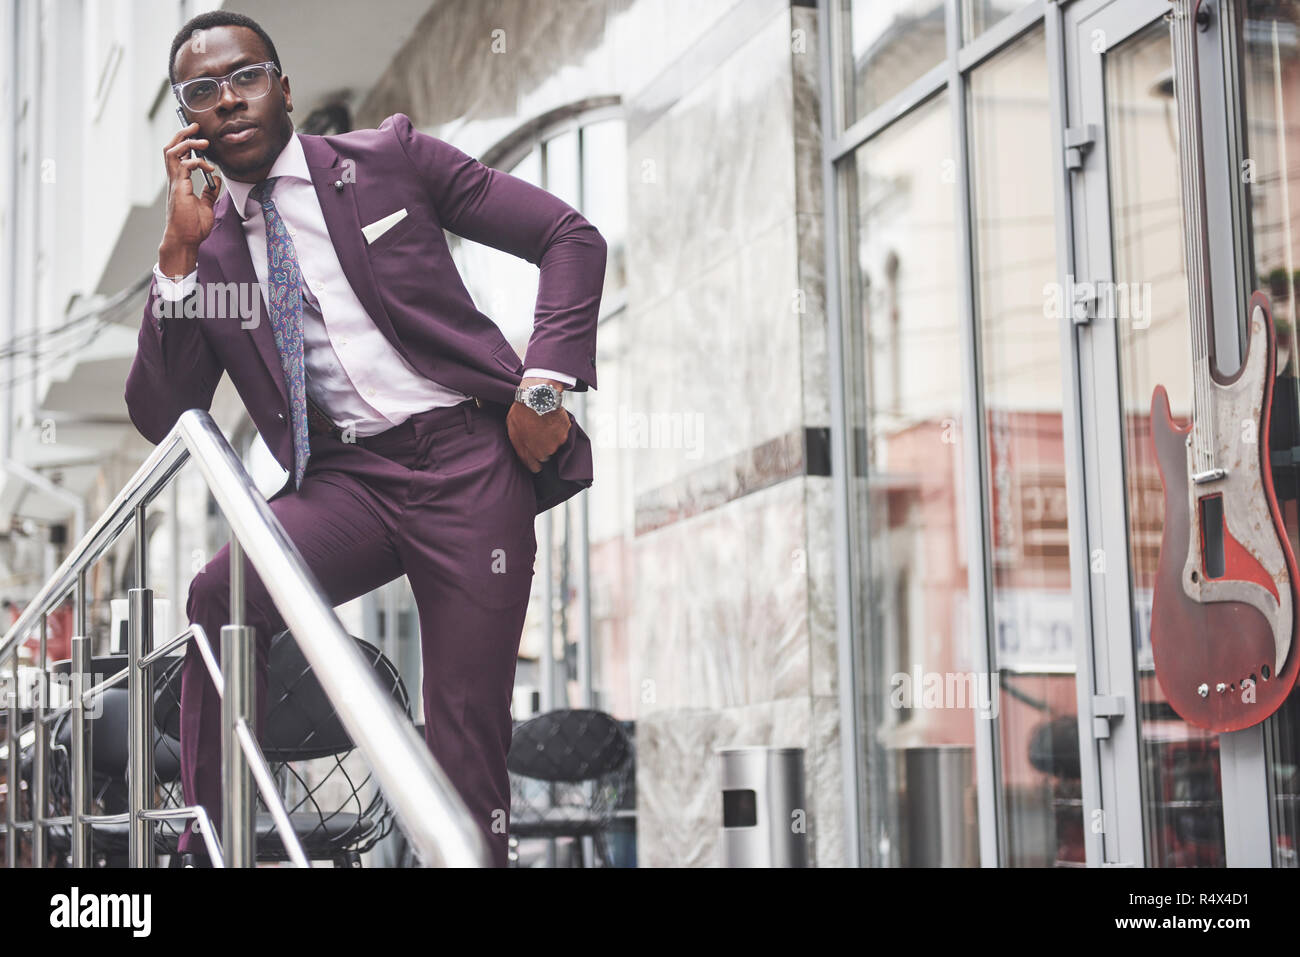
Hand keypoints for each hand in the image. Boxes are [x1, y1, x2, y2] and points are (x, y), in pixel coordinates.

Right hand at [158, 121, 221, 275]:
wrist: (185, 241)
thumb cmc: (192, 228)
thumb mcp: (206, 206)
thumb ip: (209, 192)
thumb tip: (216, 181)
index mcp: (179, 182)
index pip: (177, 155)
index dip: (185, 142)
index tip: (198, 135)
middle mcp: (174, 180)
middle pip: (171, 148)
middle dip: (182, 134)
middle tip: (195, 126)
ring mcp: (175, 183)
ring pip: (172, 152)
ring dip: (187, 143)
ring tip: (202, 141)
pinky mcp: (179, 189)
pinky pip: (184, 166)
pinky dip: (196, 162)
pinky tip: (209, 168)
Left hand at [506, 378, 571, 472]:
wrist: (537, 398)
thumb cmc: (522, 412)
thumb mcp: (511, 429)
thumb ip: (518, 443)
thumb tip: (523, 449)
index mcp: (528, 452)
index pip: (534, 467)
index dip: (535, 463)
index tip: (535, 458)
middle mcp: (543, 452)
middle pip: (546, 456)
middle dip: (543, 448)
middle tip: (540, 434)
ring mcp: (555, 444)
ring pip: (555, 445)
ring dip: (552, 438)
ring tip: (546, 424)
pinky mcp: (564, 434)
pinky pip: (563, 434)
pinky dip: (560, 429)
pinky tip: (553, 420)